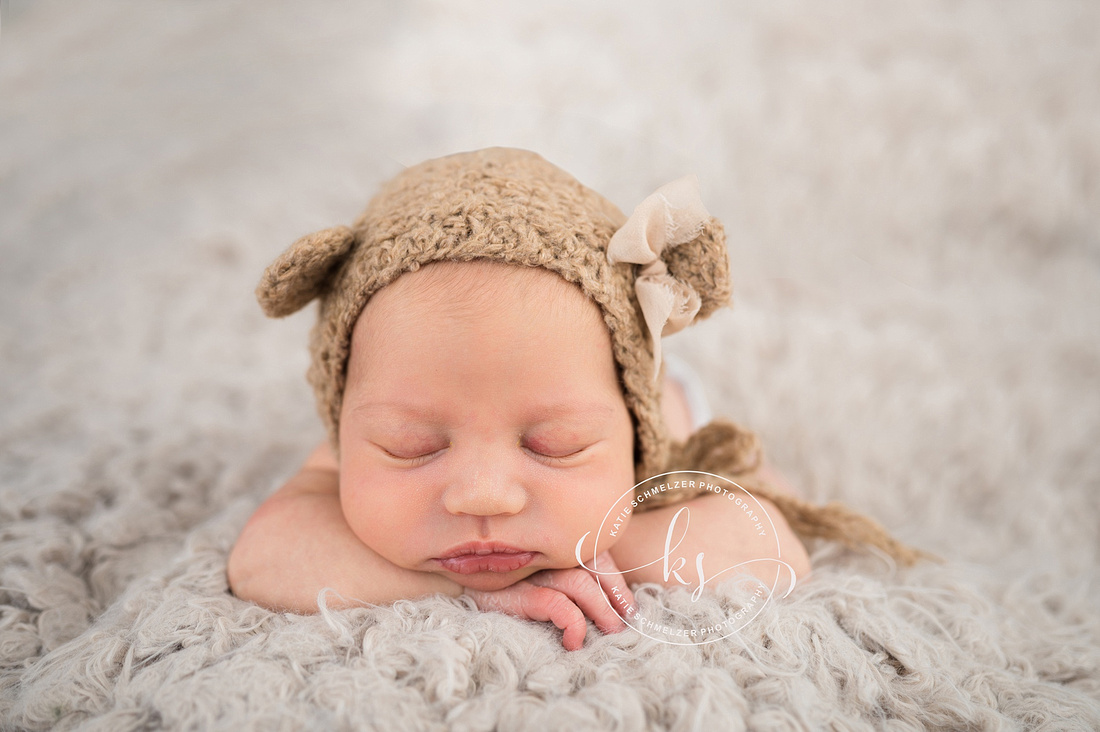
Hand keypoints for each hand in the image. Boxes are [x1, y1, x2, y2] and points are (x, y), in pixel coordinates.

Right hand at [463, 551, 635, 650]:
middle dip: (613, 599)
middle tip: (621, 626)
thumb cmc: (497, 577)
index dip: (616, 582)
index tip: (628, 608)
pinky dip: (573, 623)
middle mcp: (541, 550)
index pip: (597, 553)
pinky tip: (574, 640)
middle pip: (593, 568)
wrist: (446, 578)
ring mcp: (527, 569)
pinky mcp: (512, 592)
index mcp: (550, 540)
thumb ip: (564, 572)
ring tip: (608, 634)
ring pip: (580, 585)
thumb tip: (609, 602)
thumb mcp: (534, 570)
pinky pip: (555, 604)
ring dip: (601, 613)